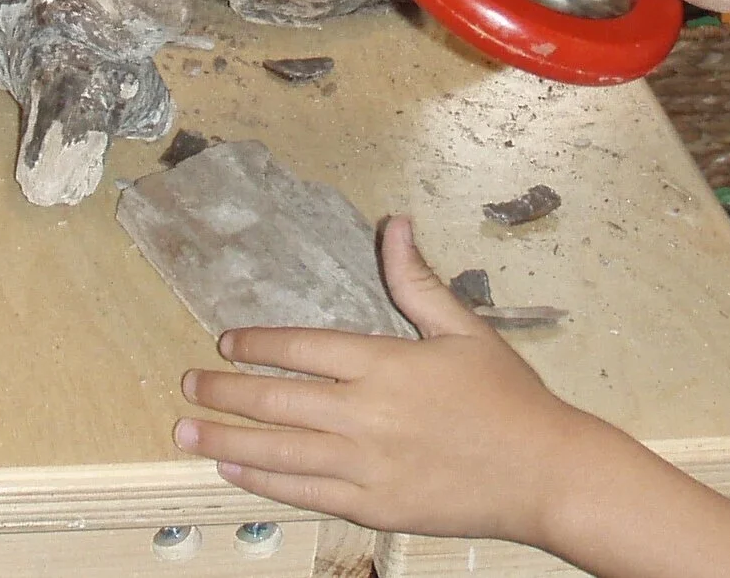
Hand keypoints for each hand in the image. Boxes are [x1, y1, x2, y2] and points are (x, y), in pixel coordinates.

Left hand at [174, 216, 582, 543]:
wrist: (545, 472)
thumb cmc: (506, 395)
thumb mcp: (464, 328)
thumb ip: (417, 280)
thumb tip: (394, 223)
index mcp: (386, 363)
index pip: (303, 348)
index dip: (259, 344)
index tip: (226, 339)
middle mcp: (366, 414)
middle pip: (278, 401)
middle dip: (225, 390)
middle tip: (186, 383)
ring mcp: (366, 466)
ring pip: (279, 452)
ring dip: (226, 440)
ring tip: (185, 432)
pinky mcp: (373, 507)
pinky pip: (305, 493)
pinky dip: (263, 483)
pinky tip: (234, 472)